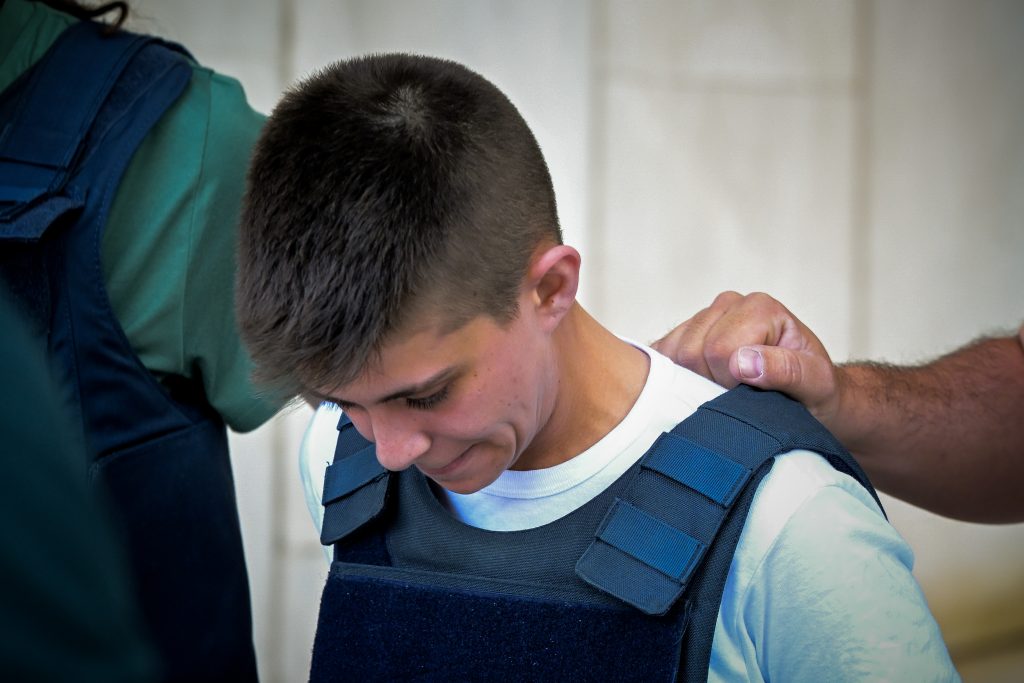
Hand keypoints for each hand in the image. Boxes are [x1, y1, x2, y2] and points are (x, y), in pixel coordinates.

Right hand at [652, 291, 841, 426]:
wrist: (810, 395)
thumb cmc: (815, 389)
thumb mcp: (816, 383)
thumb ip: (786, 370)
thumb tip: (743, 362)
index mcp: (759, 307)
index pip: (719, 349)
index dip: (731, 383)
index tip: (755, 394)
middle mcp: (728, 304)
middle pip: (690, 352)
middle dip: (710, 383)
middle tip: (740, 395)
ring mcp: (704, 318)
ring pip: (670, 356)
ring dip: (692, 383)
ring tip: (724, 391)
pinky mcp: (685, 335)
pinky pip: (660, 357)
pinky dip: (673, 379)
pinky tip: (698, 388)